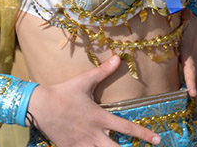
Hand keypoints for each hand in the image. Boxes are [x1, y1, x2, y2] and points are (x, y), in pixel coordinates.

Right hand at [26, 56, 159, 146]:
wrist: (39, 106)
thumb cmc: (64, 93)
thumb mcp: (85, 81)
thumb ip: (103, 71)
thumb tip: (119, 57)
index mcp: (100, 118)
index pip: (127, 128)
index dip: (144, 134)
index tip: (158, 140)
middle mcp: (93, 134)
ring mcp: (82, 144)